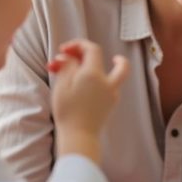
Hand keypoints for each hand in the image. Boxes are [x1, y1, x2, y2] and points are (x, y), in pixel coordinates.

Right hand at [49, 40, 128, 157]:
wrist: (79, 136)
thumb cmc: (67, 110)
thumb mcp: (62, 84)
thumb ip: (67, 65)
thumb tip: (69, 56)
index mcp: (94, 74)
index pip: (92, 49)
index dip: (78, 45)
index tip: (64, 50)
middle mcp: (107, 82)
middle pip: (119, 64)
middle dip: (110, 57)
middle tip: (93, 56)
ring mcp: (112, 94)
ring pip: (114, 76)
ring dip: (99, 70)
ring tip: (80, 72)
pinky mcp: (110, 105)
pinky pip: (108, 87)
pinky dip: (98, 82)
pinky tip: (82, 87)